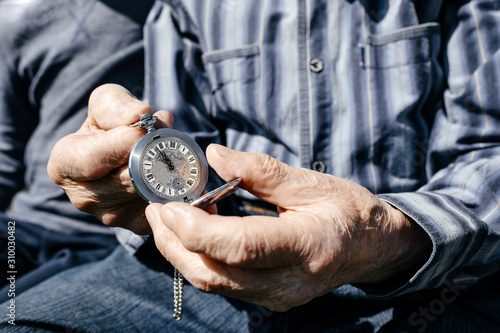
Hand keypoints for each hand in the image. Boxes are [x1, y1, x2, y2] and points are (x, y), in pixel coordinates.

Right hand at [48, 84, 172, 233]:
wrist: (124, 149)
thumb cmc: (110, 123)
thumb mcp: (106, 102)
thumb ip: (117, 105)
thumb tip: (138, 115)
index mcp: (64, 167)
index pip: (90, 161)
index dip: (120, 144)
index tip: (142, 129)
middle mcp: (84, 198)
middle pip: (126, 179)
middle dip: (151, 154)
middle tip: (164, 134)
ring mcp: (112, 216)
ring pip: (149, 191)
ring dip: (168, 167)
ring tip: (168, 148)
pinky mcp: (140, 225)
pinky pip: (165, 204)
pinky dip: (177, 184)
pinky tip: (176, 169)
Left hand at [146, 145, 431, 310]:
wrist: (370, 248)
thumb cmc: (346, 209)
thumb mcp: (311, 182)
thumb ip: (260, 171)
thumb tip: (214, 154)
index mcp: (306, 246)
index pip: (240, 247)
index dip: (197, 228)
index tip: (168, 205)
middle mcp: (289, 282)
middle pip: (214, 274)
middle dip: (174, 243)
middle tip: (157, 209)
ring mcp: (278, 298)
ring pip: (212, 284)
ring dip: (181, 252)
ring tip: (169, 219)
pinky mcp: (269, 300)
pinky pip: (222, 284)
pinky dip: (199, 259)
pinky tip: (195, 234)